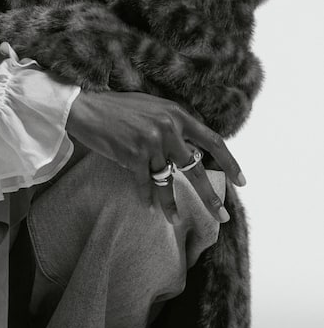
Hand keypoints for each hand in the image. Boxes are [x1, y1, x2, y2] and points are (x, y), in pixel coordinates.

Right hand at [66, 91, 245, 225]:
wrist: (85, 108)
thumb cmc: (117, 108)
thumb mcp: (152, 107)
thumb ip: (173, 123)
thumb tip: (191, 147)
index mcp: (177, 114)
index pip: (213, 141)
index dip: (230, 162)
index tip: (241, 181)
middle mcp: (168, 128)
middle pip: (196, 167)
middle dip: (209, 195)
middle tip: (222, 215)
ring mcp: (151, 142)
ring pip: (168, 181)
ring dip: (171, 204)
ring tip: (176, 219)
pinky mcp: (133, 155)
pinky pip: (145, 184)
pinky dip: (147, 198)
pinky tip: (151, 210)